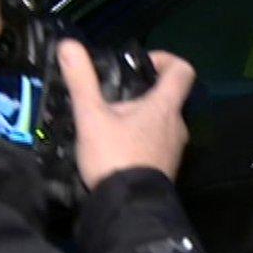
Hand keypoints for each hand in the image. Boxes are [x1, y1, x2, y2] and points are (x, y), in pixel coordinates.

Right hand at [58, 39, 195, 189]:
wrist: (129, 207)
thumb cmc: (115, 157)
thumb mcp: (91, 117)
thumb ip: (81, 81)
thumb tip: (69, 45)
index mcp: (165, 107)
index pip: (182, 70)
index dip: (165, 59)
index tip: (142, 64)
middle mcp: (177, 124)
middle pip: (168, 97)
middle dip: (142, 94)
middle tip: (112, 99)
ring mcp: (175, 148)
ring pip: (160, 122)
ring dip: (139, 118)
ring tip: (109, 125)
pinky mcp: (167, 166)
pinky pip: (157, 143)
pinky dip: (141, 138)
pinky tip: (116, 147)